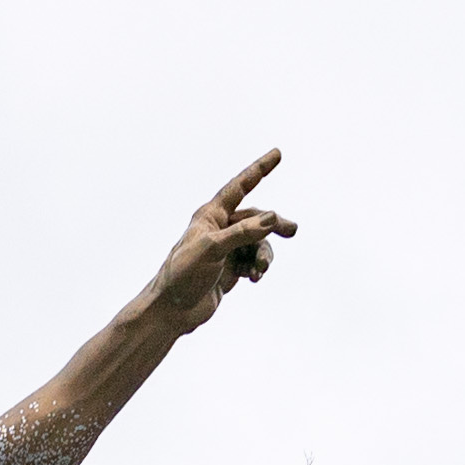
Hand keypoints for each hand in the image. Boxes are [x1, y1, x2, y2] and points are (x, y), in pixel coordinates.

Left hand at [143, 151, 296, 329]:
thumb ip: (243, 233)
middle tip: (292, 231)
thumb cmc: (183, 275)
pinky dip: (257, 268)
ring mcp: (226, 249)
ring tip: (260, 270)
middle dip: (273, 226)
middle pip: (256, 218)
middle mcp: (219, 228)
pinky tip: (254, 278)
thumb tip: (271, 218)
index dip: (259, 170)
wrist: (172, 311)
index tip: (277, 154)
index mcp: (210, 215)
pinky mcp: (230, 269)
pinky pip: (253, 261)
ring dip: (263, 255)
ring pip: (258, 243)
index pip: (239, 186)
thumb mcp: (213, 250)